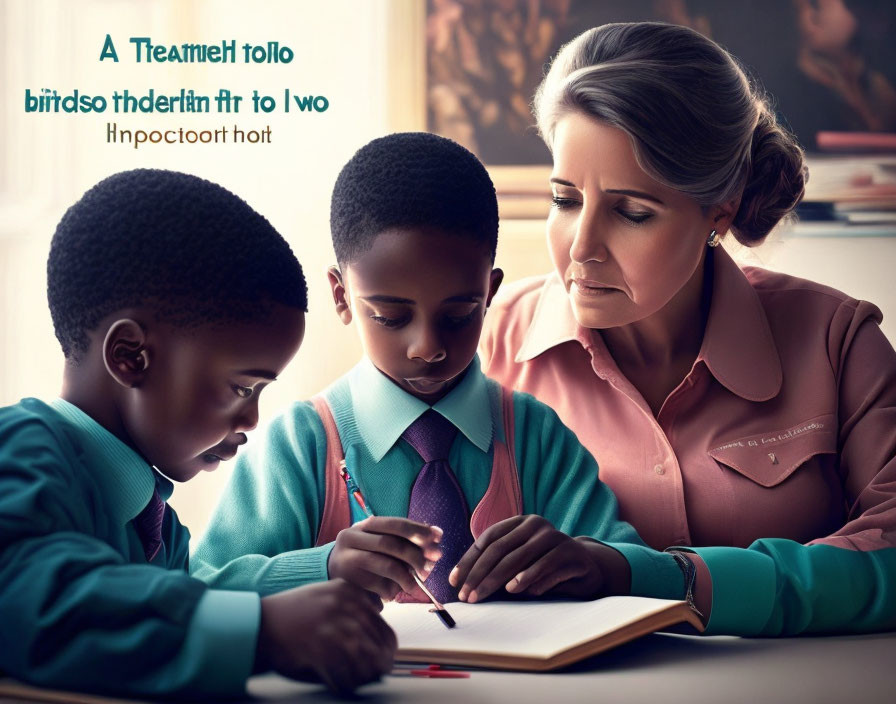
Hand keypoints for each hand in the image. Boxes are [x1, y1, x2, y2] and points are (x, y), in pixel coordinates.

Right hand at [255, 579, 396, 694]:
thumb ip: (352, 606)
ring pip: (366, 656)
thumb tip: (379, 636)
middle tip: (381, 672)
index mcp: (346, 591)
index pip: (381, 623)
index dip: (385, 644)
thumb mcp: (325, 596)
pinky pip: (345, 669)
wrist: (259, 623)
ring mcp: (331, 623)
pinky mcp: (320, 644)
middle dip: (381, 660)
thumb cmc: (292, 614)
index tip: (386, 655)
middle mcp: (343, 604)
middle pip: (377, 640)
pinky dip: (349, 681)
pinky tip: (346, 684)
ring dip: (368, 672)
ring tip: (366, 680)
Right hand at [328, 516, 442, 599]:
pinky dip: (392, 590)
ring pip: (386, 565)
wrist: (330, 573)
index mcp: (362, 526)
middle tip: (430, 567)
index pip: (394, 523)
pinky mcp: (347, 581)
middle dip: (415, 555)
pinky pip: (378, 585)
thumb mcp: (377, 542)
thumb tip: (436, 538)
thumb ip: (402, 540)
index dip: (418, 530)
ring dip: (407, 576)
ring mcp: (347, 559)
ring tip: (416, 585)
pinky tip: (395, 593)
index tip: (438, 537)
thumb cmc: (363, 556)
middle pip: (391, 544)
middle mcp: (351, 538)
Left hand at [448, 515, 630, 601]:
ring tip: (484, 593)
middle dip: (480, 574)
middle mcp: (536, 525)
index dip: (469, 560)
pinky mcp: (571, 553)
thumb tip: (463, 580)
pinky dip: (530, 578)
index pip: (488, 539)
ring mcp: (555, 537)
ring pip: (521, 557)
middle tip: (467, 595)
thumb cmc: (544, 564)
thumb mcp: (519, 561)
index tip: (455, 581)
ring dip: (499, 578)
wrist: (585, 566)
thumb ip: (497, 564)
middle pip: (501, 549)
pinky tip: (517, 590)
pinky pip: (546, 566)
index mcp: (520, 522)